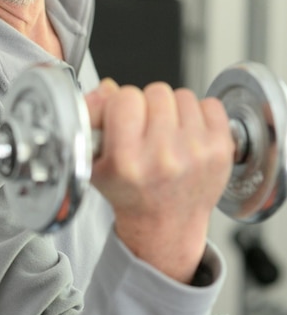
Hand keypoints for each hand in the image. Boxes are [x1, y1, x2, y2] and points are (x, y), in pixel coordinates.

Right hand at [85, 79, 233, 283]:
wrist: (166, 226)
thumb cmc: (132, 193)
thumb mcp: (97, 162)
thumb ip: (93, 118)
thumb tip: (106, 88)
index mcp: (128, 161)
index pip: (125, 97)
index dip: (122, 104)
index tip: (123, 119)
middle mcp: (163, 157)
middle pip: (156, 91)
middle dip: (149, 106)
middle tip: (146, 130)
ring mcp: (196, 153)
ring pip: (183, 95)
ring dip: (174, 110)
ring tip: (168, 134)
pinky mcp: (221, 150)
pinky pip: (211, 103)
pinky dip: (200, 114)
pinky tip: (189, 135)